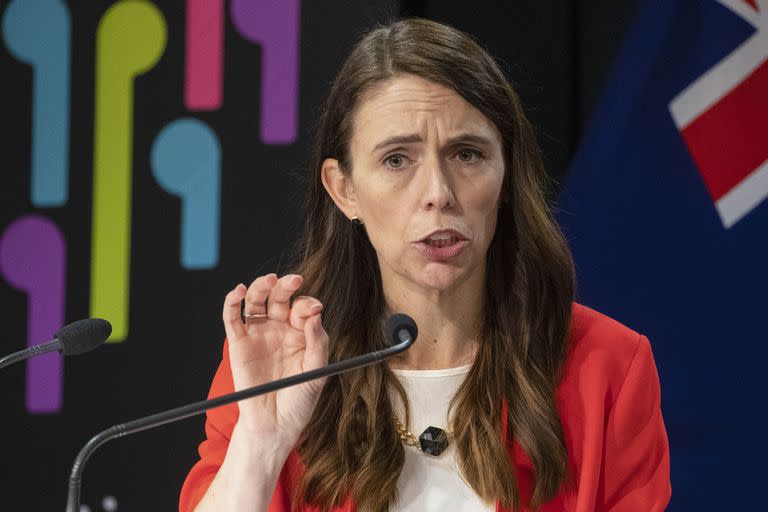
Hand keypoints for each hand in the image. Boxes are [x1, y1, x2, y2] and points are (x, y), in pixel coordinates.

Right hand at [222, 273, 328, 447]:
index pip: (304, 308)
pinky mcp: (238, 342)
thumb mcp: (317, 372)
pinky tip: (239, 291)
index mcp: (301, 332)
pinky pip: (232, 317)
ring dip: (261, 286)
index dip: (308, 304)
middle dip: (287, 286)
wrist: (275, 424)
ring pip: (256, 301)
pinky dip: (232, 301)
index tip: (315, 307)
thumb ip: (318, 343)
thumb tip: (315, 315)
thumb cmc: (298, 399)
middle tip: (294, 280)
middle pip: (280, 298)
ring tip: (269, 280)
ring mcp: (258, 333)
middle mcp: (279, 328)